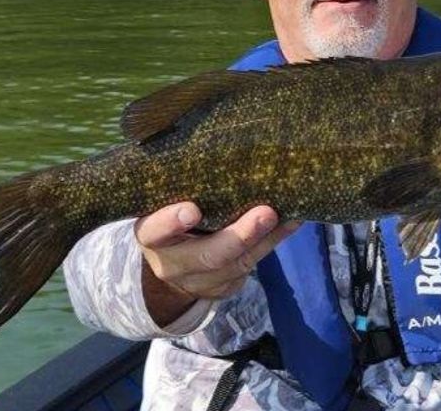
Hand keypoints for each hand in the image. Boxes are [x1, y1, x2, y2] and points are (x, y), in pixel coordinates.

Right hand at [134, 202, 299, 326]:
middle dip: (240, 236)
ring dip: (266, 239)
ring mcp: (197, 282)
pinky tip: (289, 224)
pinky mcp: (222, 289)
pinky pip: (250, 267)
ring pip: (236, 264)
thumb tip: (229, 152)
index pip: (154, 230)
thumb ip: (187, 188)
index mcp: (150, 235)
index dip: (171, 222)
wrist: (174, 262)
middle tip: (266, 213)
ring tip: (289, 216)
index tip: (192, 210)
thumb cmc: (174, 216)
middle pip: (207, 255)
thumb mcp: (168, 202)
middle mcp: (170, 263)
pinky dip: (271, 243)